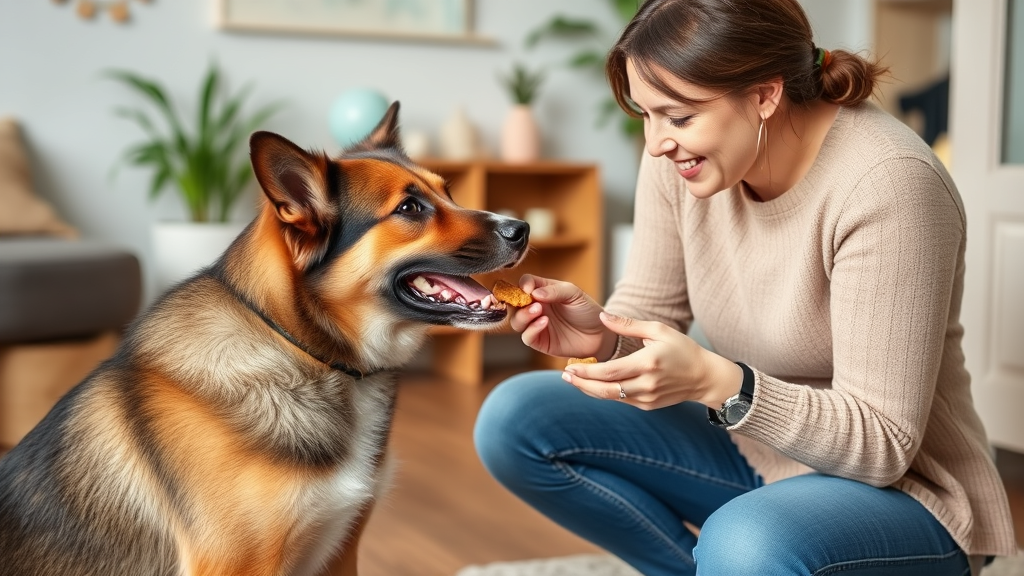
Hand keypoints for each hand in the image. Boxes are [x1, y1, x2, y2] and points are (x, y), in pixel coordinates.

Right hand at [509, 275, 616, 359]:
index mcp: (543, 292)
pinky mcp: (541, 342)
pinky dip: (531, 329)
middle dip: (518, 302)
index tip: (528, 288)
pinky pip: (527, 337)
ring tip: (539, 311)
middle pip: (514, 304)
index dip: (523, 285)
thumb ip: (554, 291)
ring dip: (524, 315)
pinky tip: (544, 323)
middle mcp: (536, 307)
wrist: (600, 334)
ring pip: (516, 321)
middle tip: (532, 302)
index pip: (524, 284)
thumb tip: (533, 292)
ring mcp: (536, 325)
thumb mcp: (574, 294)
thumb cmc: (587, 310)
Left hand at [561, 312, 742, 410]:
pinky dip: (605, 393)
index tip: (570, 367)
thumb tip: (602, 317)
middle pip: (606, 389)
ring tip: (573, 380)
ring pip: (611, 398)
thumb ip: (628, 325)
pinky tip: (592, 384)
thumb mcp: (658, 330)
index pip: (610, 372)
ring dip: (590, 390)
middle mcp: (646, 384)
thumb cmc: (682, 349)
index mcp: (648, 363)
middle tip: (565, 375)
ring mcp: (647, 398)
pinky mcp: (648, 406)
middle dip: (582, 383)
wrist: (704, 377)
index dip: (587, 372)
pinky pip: (621, 400)